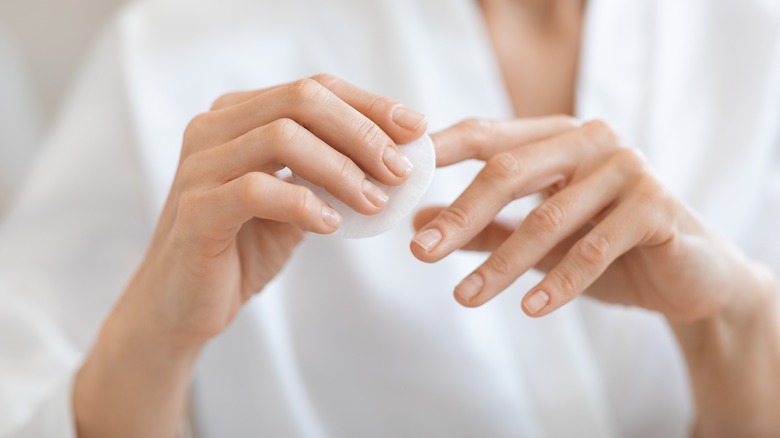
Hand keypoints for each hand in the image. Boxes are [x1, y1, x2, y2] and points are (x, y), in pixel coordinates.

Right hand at [122, 74, 426, 349]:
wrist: (183, 305)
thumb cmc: (242, 247)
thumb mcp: (294, 201)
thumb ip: (328, 173)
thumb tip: (396, 158)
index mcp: (237, 116)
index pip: (313, 89)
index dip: (369, 104)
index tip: (415, 128)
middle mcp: (213, 128)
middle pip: (301, 100)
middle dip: (362, 132)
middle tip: (401, 170)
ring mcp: (199, 166)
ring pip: (281, 138)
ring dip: (342, 169)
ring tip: (376, 202)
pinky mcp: (196, 210)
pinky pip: (257, 190)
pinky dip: (303, 203)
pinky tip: (332, 225)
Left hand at [411, 117, 767, 321]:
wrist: (688, 277)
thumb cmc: (605, 249)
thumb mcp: (536, 238)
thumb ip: (482, 227)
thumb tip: (417, 223)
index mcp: (555, 137)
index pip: (485, 135)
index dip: (438, 152)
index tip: (396, 178)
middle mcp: (590, 140)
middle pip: (507, 171)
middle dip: (459, 216)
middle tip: (419, 253)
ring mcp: (627, 168)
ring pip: (547, 217)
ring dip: (501, 263)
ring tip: (465, 298)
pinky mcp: (657, 205)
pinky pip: (596, 247)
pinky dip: (559, 282)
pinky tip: (530, 309)